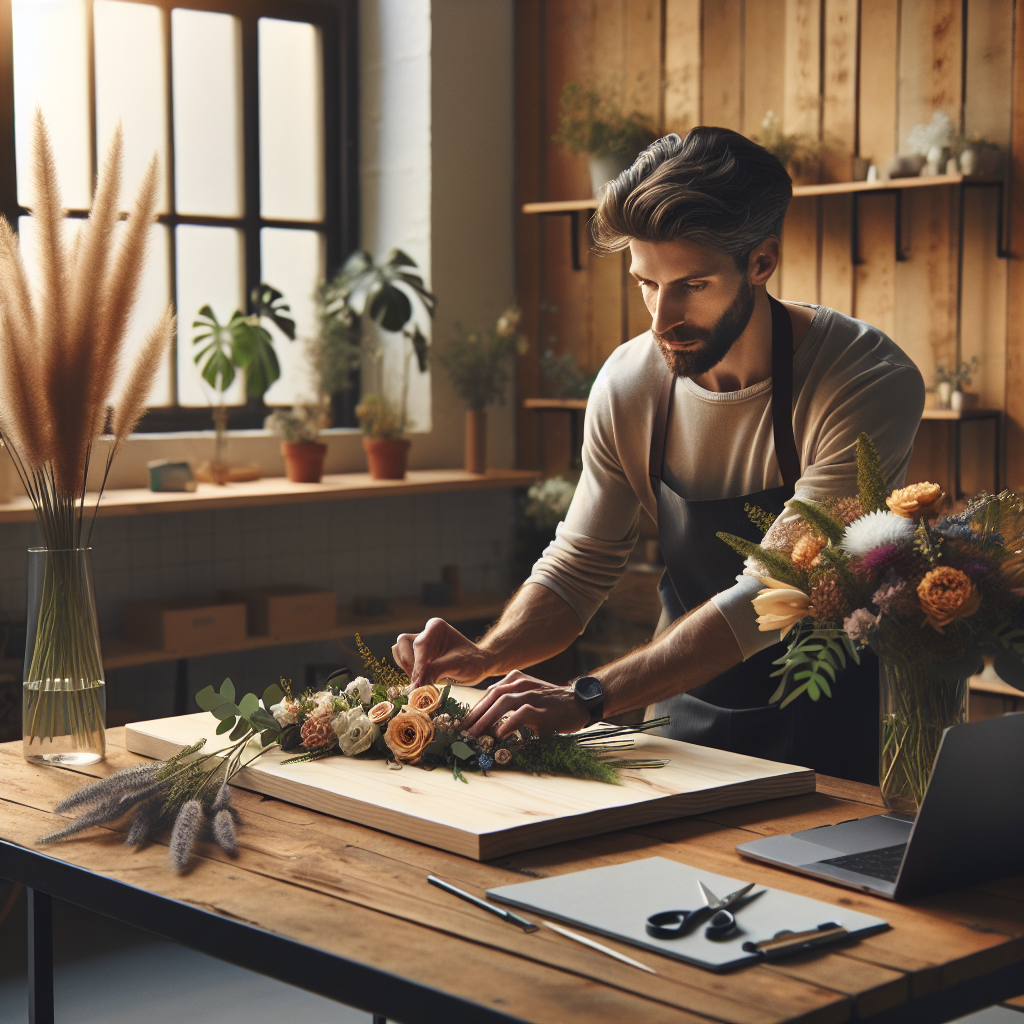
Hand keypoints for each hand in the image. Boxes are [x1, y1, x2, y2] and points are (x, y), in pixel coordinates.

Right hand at [392, 618, 492, 686]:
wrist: (479, 665)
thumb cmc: (472, 660)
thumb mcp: (457, 664)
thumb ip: (437, 670)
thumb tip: (417, 684)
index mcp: (436, 627)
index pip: (419, 644)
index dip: (418, 662)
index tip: (418, 679)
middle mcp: (425, 634)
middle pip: (403, 644)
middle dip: (409, 662)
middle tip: (419, 679)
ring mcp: (420, 646)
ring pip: (400, 653)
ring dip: (407, 669)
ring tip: (421, 681)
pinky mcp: (418, 658)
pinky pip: (405, 664)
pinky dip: (409, 674)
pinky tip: (421, 683)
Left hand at [460, 671, 588, 738]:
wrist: (580, 702)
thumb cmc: (551, 703)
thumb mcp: (528, 695)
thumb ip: (509, 701)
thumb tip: (485, 720)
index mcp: (516, 678)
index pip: (490, 692)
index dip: (475, 708)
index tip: (464, 723)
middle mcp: (523, 683)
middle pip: (493, 696)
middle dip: (476, 714)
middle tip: (464, 730)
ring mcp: (534, 695)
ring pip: (504, 702)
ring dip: (486, 719)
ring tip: (476, 733)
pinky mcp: (544, 709)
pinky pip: (522, 713)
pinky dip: (508, 723)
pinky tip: (500, 734)